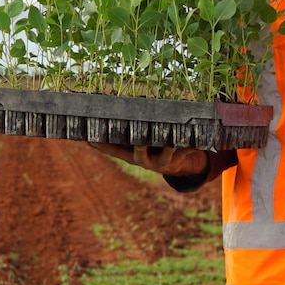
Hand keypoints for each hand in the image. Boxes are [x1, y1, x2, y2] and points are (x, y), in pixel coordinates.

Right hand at [89, 142, 208, 175]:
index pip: (113, 151)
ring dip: (170, 144)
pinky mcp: (178, 160)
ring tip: (173, 137)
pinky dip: (191, 144)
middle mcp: (144, 161)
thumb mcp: (135, 144)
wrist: (175, 167)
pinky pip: (186, 151)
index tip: (88, 139)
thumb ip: (122, 134)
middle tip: (138, 139)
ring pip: (166, 152)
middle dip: (139, 146)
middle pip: (138, 154)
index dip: (101, 146)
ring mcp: (161, 162)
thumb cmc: (151, 148)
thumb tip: (100, 117)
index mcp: (131, 156)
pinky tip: (196, 136)